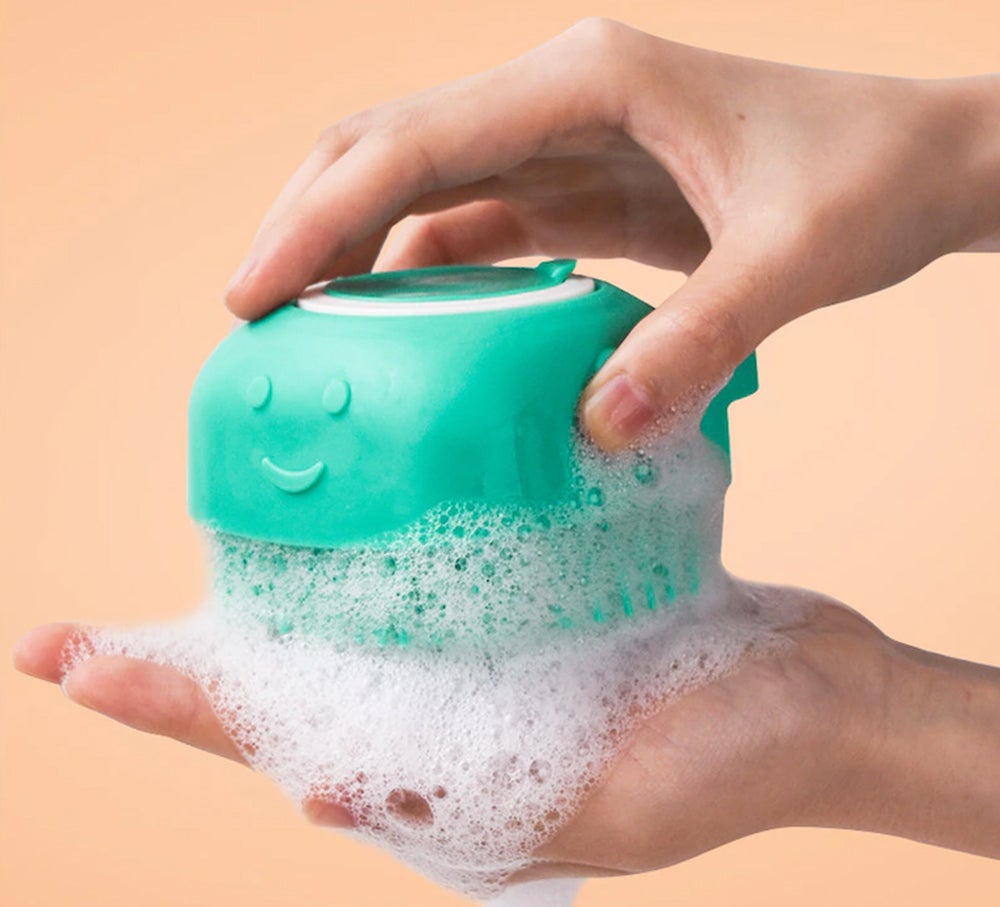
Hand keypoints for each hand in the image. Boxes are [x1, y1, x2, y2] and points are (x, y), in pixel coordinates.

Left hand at [15, 591, 999, 877]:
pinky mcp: (533, 601)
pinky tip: (355, 491)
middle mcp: (446, 715)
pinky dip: (383, 537)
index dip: (168, 701)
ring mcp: (486, 656)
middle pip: (288, 684)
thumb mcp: (613, 807)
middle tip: (77, 626)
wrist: (821, 701)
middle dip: (182, 657)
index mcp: (448, 776)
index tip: (61, 657)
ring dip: (268, 588)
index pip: (276, 742)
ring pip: (349, 623)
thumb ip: (476, 809)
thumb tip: (322, 800)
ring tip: (194, 540)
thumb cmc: (734, 763)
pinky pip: (437, 570)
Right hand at [223, 18, 999, 448]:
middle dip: (310, 227)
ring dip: (358, 257)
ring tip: (310, 338)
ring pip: (424, 192)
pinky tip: (407, 336)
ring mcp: (567, 146)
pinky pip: (480, 234)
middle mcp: (559, 101)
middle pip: (391, 151)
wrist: (922, 167)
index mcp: (587, 81)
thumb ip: (695, 340)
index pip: (413, 144)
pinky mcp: (585, 195)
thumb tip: (595, 431)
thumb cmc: (868, 181)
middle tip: (257, 320)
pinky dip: (429, 281)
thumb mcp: (792, 258)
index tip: (254, 292)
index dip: (318, 217)